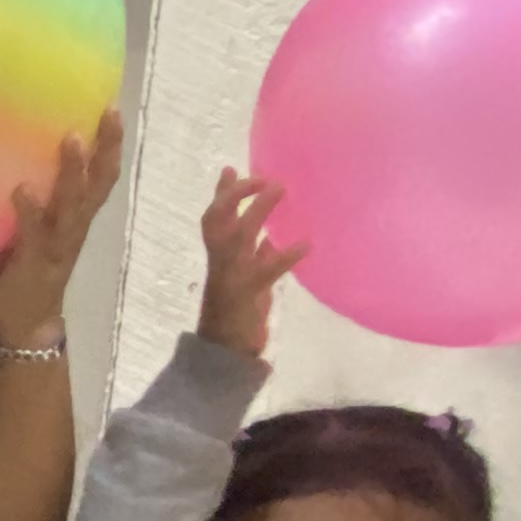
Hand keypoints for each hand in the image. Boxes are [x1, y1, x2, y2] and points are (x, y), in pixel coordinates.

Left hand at [0, 108, 123, 346]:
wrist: (26, 323)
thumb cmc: (26, 270)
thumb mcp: (28, 230)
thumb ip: (24, 202)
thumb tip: (1, 158)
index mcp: (76, 218)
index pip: (101, 176)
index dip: (111, 144)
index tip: (113, 107)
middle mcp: (74, 228)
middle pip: (99, 184)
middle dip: (107, 148)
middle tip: (109, 112)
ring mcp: (57, 245)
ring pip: (72, 204)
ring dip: (72, 172)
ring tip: (71, 139)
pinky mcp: (35, 262)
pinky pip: (34, 233)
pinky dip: (29, 211)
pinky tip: (22, 189)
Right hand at [197, 167, 305, 359]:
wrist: (227, 351)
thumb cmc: (238, 314)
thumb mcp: (248, 278)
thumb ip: (256, 255)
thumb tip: (272, 235)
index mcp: (220, 257)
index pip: (214, 217)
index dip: (220, 193)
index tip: (232, 169)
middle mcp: (222, 261)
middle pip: (219, 219)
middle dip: (236, 194)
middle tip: (262, 176)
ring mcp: (233, 275)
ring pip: (238, 235)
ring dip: (258, 210)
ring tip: (280, 189)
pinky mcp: (249, 292)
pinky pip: (268, 269)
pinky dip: (286, 255)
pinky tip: (307, 244)